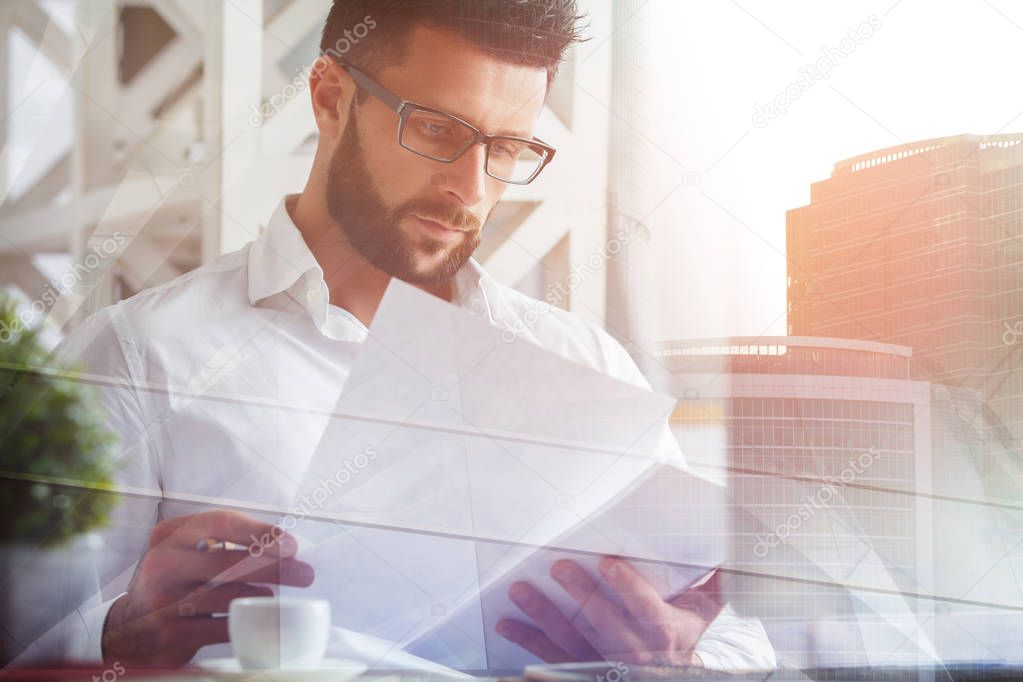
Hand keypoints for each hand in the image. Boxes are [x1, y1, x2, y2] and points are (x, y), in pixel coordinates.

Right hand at [101, 510, 314, 666]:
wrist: (131, 628)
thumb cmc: (177, 582)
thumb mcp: (190, 552)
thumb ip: (227, 544)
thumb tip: (286, 549)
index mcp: (170, 535)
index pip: (220, 523)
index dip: (260, 532)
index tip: (291, 545)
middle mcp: (162, 563)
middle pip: (228, 561)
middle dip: (274, 568)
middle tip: (305, 574)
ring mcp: (162, 600)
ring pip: (226, 595)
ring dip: (263, 596)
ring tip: (279, 598)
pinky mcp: (170, 633)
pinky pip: (220, 626)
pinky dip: (246, 623)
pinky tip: (259, 619)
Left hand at [496, 557, 722, 666]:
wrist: (669, 678)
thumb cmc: (682, 637)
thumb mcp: (703, 613)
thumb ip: (715, 582)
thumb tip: (730, 551)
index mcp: (662, 631)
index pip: (645, 608)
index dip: (627, 587)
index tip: (609, 561)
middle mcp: (631, 649)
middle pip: (602, 621)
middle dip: (580, 593)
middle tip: (559, 567)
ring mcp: (601, 661)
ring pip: (569, 639)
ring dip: (543, 615)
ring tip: (521, 591)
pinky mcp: (579, 668)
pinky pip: (550, 656)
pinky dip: (527, 641)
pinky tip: (508, 624)